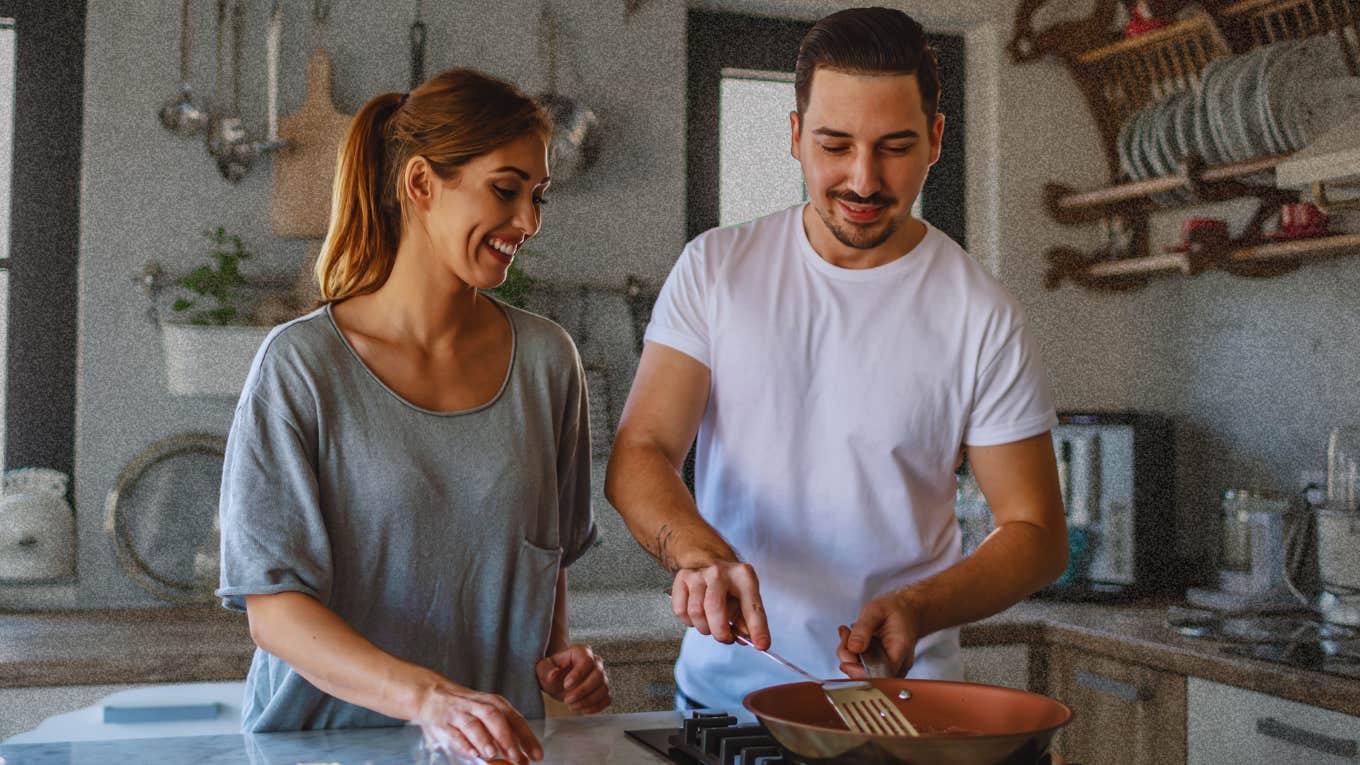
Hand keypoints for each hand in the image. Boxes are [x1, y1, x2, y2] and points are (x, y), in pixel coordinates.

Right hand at [413, 683, 542, 764]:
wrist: (433, 696)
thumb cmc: (467, 709)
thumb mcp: (489, 714)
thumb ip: (506, 733)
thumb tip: (524, 756)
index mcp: (495, 704)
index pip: (515, 719)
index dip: (527, 738)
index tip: (537, 755)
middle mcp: (479, 706)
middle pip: (495, 719)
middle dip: (507, 739)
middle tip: (517, 758)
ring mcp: (460, 714)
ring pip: (474, 725)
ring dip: (484, 740)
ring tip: (493, 754)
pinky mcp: (444, 724)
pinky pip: (454, 734)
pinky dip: (464, 744)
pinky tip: (472, 753)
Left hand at [536, 644, 609, 713]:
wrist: (556, 681)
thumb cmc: (550, 671)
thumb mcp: (543, 669)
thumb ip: (547, 670)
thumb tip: (553, 675)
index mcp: (581, 652)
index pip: (587, 660)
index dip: (578, 674)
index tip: (566, 685)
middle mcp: (595, 662)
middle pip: (598, 675)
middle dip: (583, 690)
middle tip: (567, 700)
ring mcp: (601, 676)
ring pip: (604, 688)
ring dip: (588, 700)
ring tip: (572, 705)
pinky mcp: (603, 690)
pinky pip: (606, 699)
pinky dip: (596, 707)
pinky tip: (582, 709)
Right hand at [670, 561, 769, 649]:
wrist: (707, 559)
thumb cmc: (729, 585)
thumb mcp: (746, 597)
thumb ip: (748, 620)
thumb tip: (748, 640)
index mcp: (743, 576)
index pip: (752, 606)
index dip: (757, 628)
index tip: (761, 645)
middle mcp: (719, 572)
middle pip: (715, 608)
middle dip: (720, 632)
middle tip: (725, 637)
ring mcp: (698, 574)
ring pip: (696, 612)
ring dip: (705, 628)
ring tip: (711, 625)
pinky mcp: (681, 578)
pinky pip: (681, 611)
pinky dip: (690, 622)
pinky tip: (698, 616)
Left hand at [835, 591, 920, 679]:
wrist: (909, 611)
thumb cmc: (896, 610)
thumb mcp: (876, 610)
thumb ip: (864, 628)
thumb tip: (853, 648)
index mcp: (900, 649)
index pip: (881, 674)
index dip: (860, 674)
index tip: (845, 662)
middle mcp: (898, 664)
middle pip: (870, 676)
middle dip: (850, 660)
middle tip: (845, 636)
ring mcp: (892, 667)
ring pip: (865, 673)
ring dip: (849, 656)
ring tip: (847, 633)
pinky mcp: (883, 665)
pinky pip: (865, 667)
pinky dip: (853, 655)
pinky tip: (850, 639)